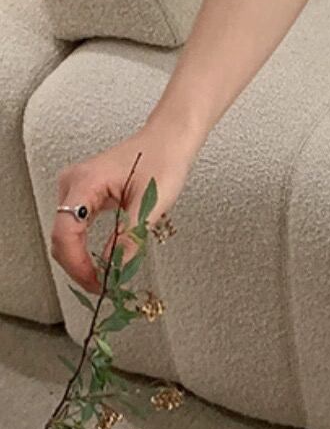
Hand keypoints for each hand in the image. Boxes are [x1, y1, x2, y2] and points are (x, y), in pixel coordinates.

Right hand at [50, 122, 195, 292]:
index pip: (66, 232)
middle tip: (103, 288)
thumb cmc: (163, 159)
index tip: (97, 283)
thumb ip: (130, 237)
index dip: (78, 264)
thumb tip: (115, 270)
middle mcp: (73, 184)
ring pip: (67, 236)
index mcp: (84, 182)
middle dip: (79, 267)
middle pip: (61, 237)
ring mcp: (76, 189)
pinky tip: (101, 262)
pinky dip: (86, 248)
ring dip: (82, 260)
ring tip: (104, 279)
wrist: (169, 139)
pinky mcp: (85, 195)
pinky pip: (76, 228)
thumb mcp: (150, 203)